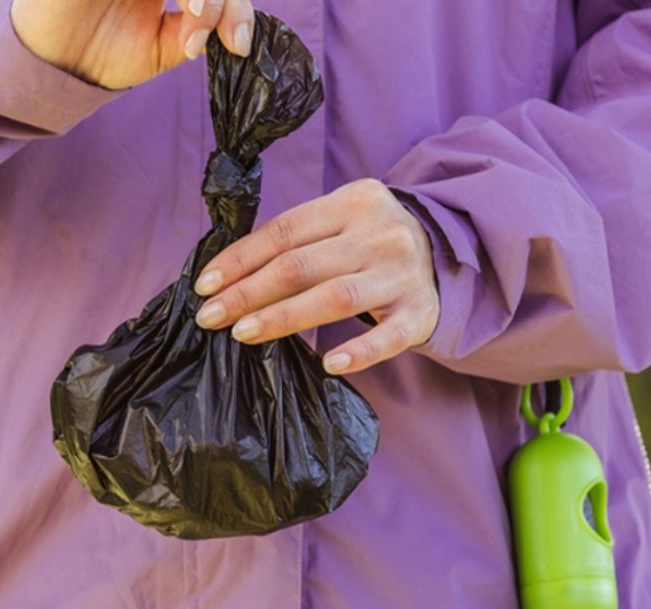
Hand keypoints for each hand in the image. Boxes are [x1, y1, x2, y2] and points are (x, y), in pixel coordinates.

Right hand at [11, 0, 255, 89]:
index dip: (236, 7)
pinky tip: (180, 5)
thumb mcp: (165, 48)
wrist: (57, 66)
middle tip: (228, 39)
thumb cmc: (107, 53)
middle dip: (224, 0)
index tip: (238, 46)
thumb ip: (199, 31)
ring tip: (197, 20)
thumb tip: (234, 30)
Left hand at [192, 179, 439, 374]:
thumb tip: (228, 275)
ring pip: (336, 297)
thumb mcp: (341, 219)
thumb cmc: (370, 240)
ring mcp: (402, 275)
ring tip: (244, 333)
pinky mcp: (421, 313)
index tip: (205, 286)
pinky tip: (329, 364)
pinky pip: (388, 336)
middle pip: (303, 265)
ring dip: (284, 318)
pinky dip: (360, 351)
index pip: (285, 231)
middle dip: (249, 292)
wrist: (444, 251)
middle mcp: (380, 235)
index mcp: (354, 202)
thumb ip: (298, 237)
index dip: (241, 259)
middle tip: (212, 317)